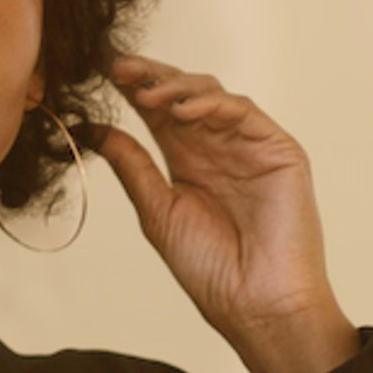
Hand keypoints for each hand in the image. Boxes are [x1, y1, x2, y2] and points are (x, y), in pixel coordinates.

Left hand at [95, 58, 358, 372]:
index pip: (159, 113)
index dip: (133, 89)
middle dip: (151, 77)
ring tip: (147, 95)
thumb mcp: (158, 211)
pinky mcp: (280, 151)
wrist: (256, 304)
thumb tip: (93, 128)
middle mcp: (219, 148)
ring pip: (213, 96)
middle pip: (183, 95)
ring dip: (177, 88)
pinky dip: (213, 105)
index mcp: (189, 163)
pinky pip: (245, 113)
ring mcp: (250, 146)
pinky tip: (182, 112)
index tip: (102, 73)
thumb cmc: (210, 270)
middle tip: (119, 68)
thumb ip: (132, 166)